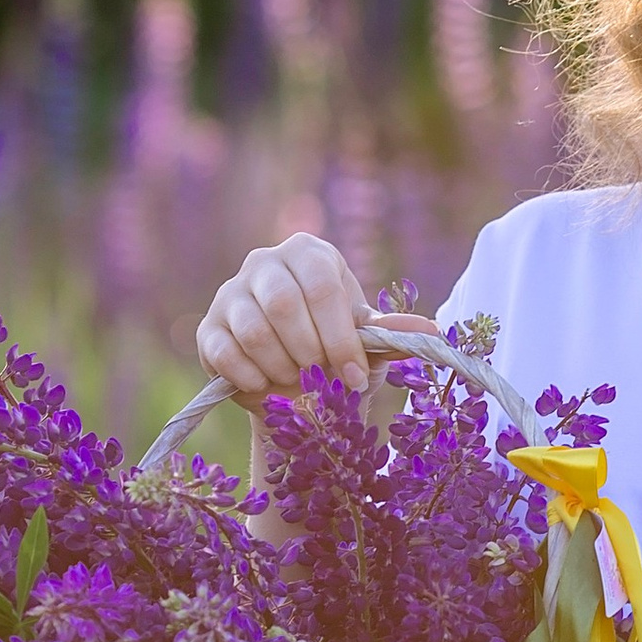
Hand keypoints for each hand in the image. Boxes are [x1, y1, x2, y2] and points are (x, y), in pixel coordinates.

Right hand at [197, 236, 436, 402]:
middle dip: (309, 354)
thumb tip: (433, 331)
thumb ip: (392, 334)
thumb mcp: (366, 343)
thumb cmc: (336, 352)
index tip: (354, 378)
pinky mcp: (208, 327)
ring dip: (281, 368)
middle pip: (284, 306)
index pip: (322, 289)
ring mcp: (231, 292)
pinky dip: (251, 378)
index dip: (340, 338)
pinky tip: (268, 386)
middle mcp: (265, 263)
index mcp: (309, 254)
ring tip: (296, 382)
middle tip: (322, 380)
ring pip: (254, 331)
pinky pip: (226, 353)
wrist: (293, 387)